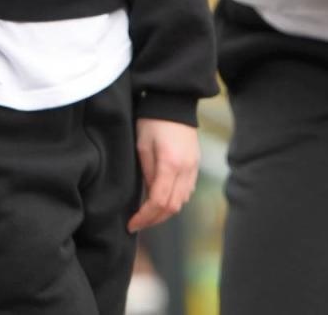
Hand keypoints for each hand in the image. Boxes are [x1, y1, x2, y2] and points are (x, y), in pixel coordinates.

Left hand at [128, 118, 198, 232]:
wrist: (173, 102)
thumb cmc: (152, 121)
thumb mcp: (142, 146)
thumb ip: (147, 173)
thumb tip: (148, 196)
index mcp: (170, 164)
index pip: (159, 202)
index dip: (145, 217)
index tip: (131, 224)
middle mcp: (186, 169)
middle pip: (173, 207)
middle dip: (154, 220)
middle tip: (138, 224)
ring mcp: (193, 168)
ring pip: (182, 202)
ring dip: (165, 212)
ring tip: (148, 215)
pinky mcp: (195, 164)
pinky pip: (187, 191)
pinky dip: (174, 201)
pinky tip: (162, 200)